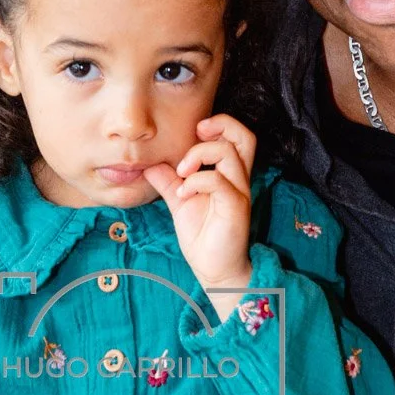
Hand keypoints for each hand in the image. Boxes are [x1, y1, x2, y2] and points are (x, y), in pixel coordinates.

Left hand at [144, 114, 255, 316]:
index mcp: (228, 174)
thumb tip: (149, 164)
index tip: (194, 131)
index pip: (235, 136)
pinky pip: (218, 181)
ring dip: (199, 153)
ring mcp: (239, 192)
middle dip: (222, 124)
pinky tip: (182, 193)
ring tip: (182, 170)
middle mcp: (238, 179)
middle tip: (197, 132)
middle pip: (245, 136)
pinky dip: (196, 181)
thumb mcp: (180, 201)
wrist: (213, 270)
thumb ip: (168, 181)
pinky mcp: (235, 208)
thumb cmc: (202, 235)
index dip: (218, 124)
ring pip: (229, 153)